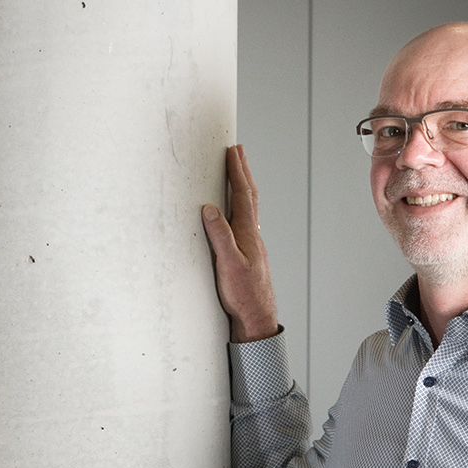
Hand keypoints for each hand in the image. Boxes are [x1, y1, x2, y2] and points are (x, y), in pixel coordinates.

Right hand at [200, 145, 280, 342]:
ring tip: (239, 172)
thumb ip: (220, 236)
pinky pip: (245, 219)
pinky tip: (237, 210)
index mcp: (246, 233)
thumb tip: (211, 208)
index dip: (236, 172)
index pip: (242, 195)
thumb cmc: (243, 294)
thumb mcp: (228, 264)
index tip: (231, 151)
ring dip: (243, 185)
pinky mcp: (247, 253)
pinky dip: (241, 205)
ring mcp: (251, 243)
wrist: (257, 316)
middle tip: (238, 151)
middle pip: (249, 195)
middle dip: (242, 171)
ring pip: (249, 207)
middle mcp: (251, 234)